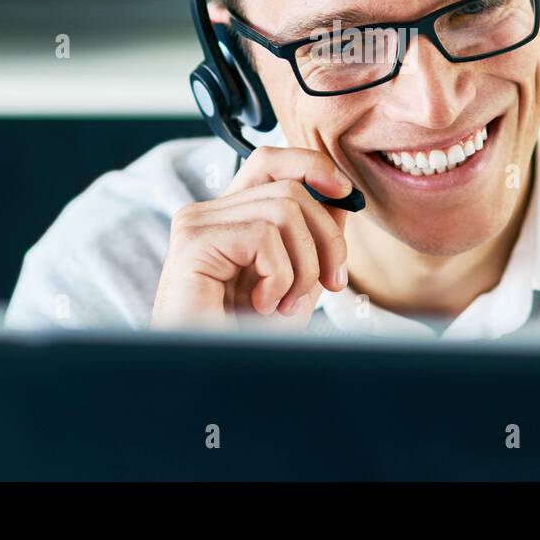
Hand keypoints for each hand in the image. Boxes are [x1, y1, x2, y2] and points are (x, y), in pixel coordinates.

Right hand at [149, 147, 353, 331]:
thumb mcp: (296, 282)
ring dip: (303, 266)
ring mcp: (197, 224)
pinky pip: (263, 237)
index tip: (346, 193)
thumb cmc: (246, 337)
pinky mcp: (194, 243)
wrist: (213, 376)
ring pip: (283, 210)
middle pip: (290, 189)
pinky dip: (279, 276)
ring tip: (285, 303)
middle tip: (330, 282)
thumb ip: (314, 240)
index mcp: (230, 217)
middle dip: (327, 238)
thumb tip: (342, 199)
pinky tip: (262, 304)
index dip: (313, 165)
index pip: (270, 162)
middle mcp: (208, 213)